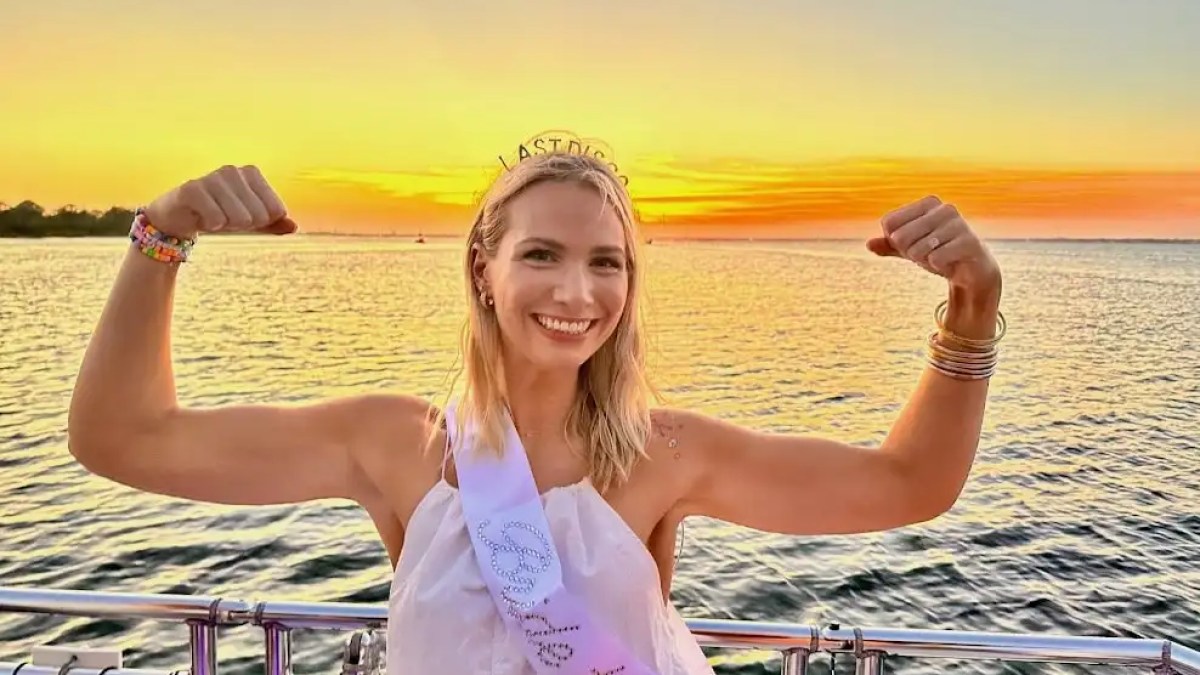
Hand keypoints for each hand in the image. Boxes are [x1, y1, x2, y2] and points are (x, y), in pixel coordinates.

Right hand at [144, 165, 297, 238]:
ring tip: (213, 216)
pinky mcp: (192, 188)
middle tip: (224, 216)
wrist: (177, 216)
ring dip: (227, 226)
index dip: (261, 222)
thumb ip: (274, 223)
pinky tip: (200, 217)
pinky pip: (217, 220)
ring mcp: (212, 177)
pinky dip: (210, 225)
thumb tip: (294, 227)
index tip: (241, 214)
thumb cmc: (218, 214)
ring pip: (240, 219)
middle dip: (243, 225)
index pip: (277, 211)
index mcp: (252, 173)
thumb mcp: (250, 220)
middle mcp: (233, 170)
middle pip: (259, 216)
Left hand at [866, 195, 1000, 294]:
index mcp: (928, 203)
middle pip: (899, 237)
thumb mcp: (910, 249)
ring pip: (917, 250)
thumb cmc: (939, 253)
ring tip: (938, 257)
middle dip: (909, 252)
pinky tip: (949, 262)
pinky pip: (935, 259)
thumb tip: (869, 244)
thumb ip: (888, 246)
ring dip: (923, 260)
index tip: (915, 243)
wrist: (972, 271)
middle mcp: (944, 208)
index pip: (888, 223)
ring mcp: (959, 224)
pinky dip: (937, 266)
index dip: (895, 241)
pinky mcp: (969, 242)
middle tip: (928, 253)